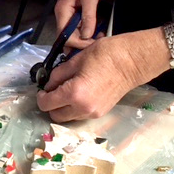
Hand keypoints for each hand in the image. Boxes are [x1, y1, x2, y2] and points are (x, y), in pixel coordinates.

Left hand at [37, 27, 169, 121]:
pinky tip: (78, 95)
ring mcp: (92, 113)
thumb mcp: (75, 61)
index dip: (41, 97)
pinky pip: (79, 115)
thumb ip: (58, 75)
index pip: (47, 104)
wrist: (132, 61)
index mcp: (74, 94)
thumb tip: (49, 85)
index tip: (43, 89)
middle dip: (50, 105)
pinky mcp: (100, 113)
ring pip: (67, 118)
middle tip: (52, 92)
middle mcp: (82, 108)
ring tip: (66, 92)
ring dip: (62, 108)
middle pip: (55, 116)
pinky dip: (73, 108)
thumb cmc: (105, 55)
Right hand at [54, 0, 106, 48]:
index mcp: (62, 10)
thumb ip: (88, 17)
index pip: (64, 36)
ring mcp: (70, 12)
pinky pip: (80, 25)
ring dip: (87, 37)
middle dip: (82, 42)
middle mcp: (63, 13)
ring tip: (101, 36)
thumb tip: (86, 36)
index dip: (78, 43)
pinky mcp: (77, 9)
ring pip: (75, 32)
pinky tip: (99, 29)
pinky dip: (89, 29)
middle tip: (98, 41)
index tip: (93, 43)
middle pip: (68, 36)